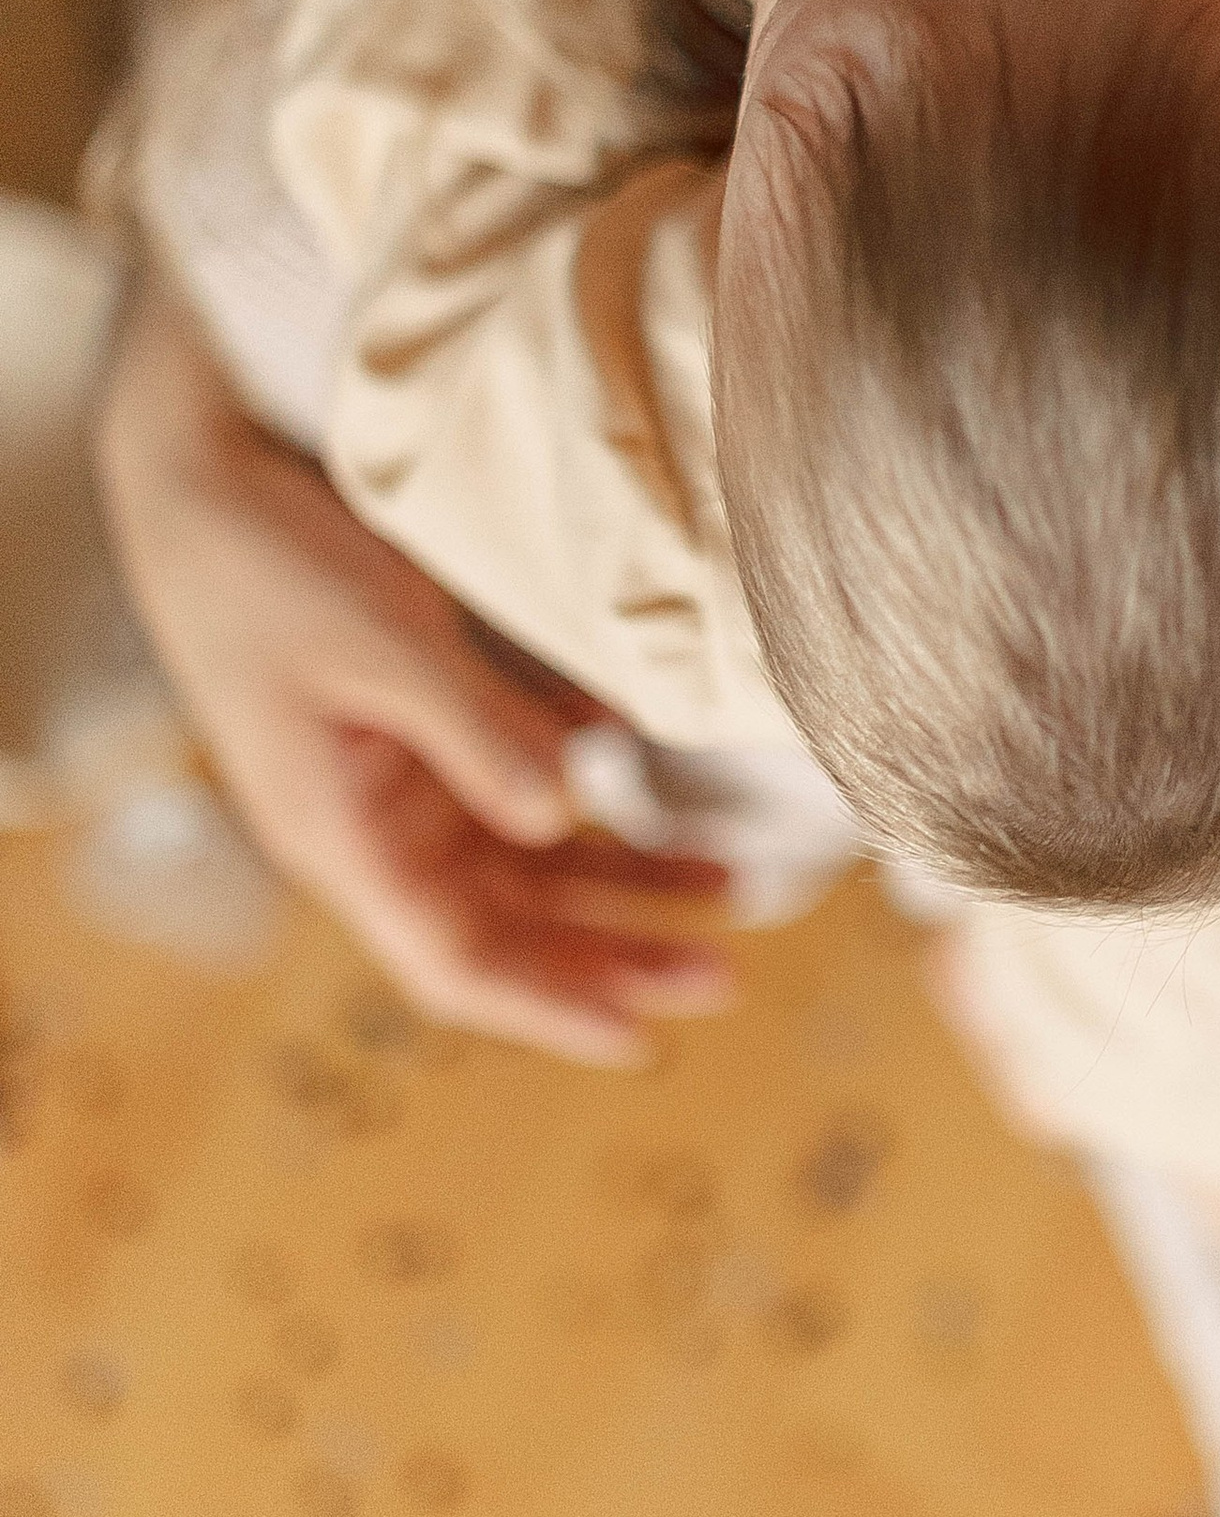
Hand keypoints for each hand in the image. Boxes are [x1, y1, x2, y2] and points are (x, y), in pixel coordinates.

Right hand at [96, 278, 734, 1063]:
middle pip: (504, 931)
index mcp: (342, 835)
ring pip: (519, 869)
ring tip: (725, 889)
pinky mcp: (407, 732)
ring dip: (618, 887)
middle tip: (726, 975)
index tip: (643, 1038)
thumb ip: (475, 729)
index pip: (455, 963)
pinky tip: (653, 798)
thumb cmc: (265, 563)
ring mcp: (389, 784)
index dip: (552, 1008)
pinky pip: (509, 796)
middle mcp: (369, 830)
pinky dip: (581, 807)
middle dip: (612, 959)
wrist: (195, 479)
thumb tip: (556, 816)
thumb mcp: (380, 641)